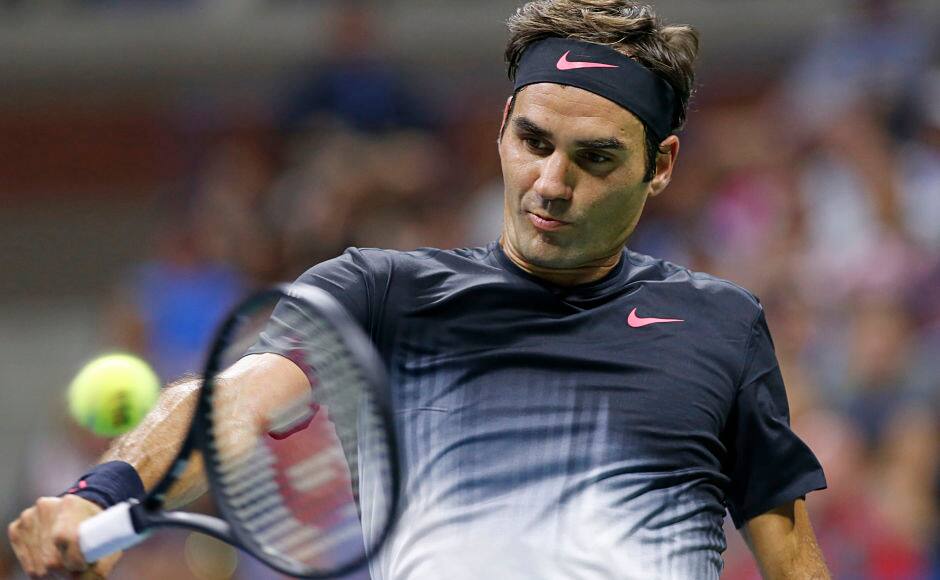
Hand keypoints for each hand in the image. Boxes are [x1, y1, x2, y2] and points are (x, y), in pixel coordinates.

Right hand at [7, 495, 121, 577]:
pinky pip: (27, 562)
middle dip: (65, 570)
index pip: (67, 540)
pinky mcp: (17, 529)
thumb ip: (100, 565)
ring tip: (65, 561)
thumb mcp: (107, 539)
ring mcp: (29, 518)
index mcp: (71, 505)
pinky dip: (40, 566)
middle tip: (75, 567)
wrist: (77, 509)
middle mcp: (46, 508)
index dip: (76, 561)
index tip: (83, 565)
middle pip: (52, 560)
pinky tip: (51, 556)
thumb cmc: (95, 528)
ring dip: (52, 572)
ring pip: (38, 566)